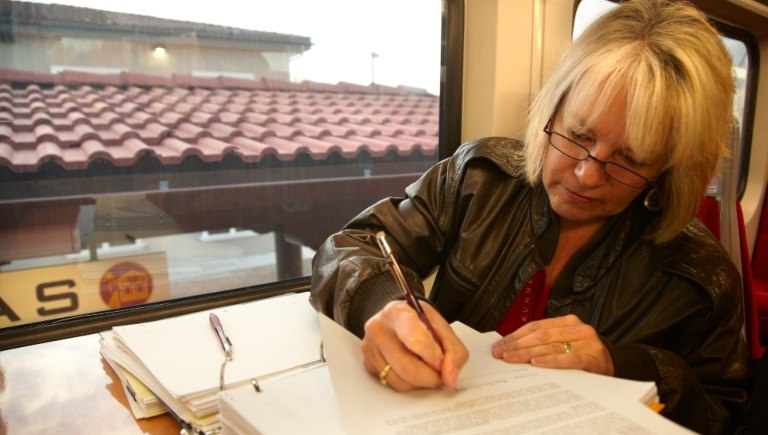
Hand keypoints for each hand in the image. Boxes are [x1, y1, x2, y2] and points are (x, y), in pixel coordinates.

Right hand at [361, 300, 468, 391]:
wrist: (396, 318)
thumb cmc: (418, 321)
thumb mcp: (441, 326)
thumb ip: (453, 350)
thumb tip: (449, 378)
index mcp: (398, 312)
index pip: (415, 339)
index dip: (433, 356)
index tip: (442, 362)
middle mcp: (378, 328)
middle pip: (407, 368)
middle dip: (430, 377)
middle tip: (440, 375)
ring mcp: (370, 348)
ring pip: (400, 381)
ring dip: (421, 383)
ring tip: (427, 370)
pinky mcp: (368, 364)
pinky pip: (393, 385)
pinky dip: (409, 384)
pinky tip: (413, 370)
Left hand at [491, 314, 613, 375]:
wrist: (616, 364)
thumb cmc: (584, 354)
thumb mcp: (566, 342)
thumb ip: (545, 342)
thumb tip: (512, 347)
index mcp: (567, 322)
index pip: (535, 327)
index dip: (515, 336)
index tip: (499, 345)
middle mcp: (576, 328)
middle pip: (539, 336)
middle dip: (516, 345)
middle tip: (500, 354)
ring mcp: (585, 342)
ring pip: (549, 346)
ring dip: (526, 353)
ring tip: (510, 359)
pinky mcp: (592, 358)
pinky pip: (567, 359)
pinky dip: (550, 361)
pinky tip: (535, 363)